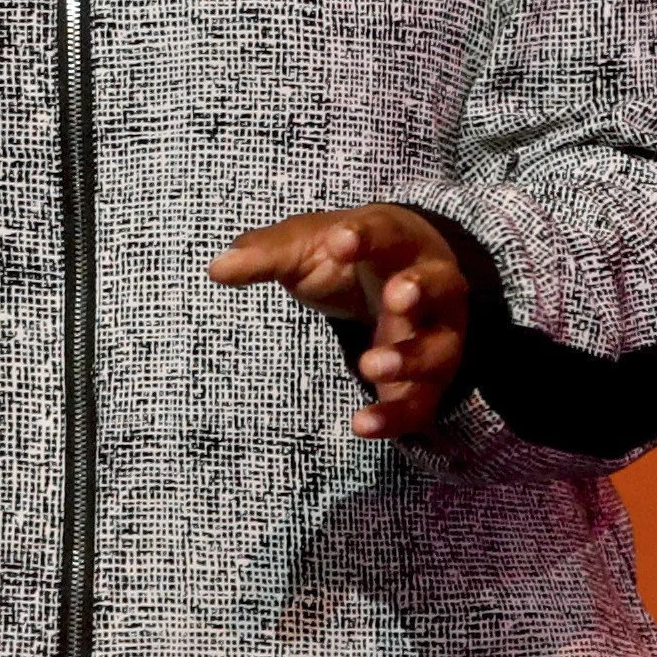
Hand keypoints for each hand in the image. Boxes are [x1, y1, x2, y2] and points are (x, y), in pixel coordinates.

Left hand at [206, 204, 473, 438]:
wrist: (396, 280)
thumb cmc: (347, 258)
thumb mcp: (307, 247)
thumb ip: (266, 255)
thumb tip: (216, 269)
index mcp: (398, 241)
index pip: (388, 231)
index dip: (367, 238)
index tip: (339, 242)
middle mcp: (432, 285)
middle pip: (439, 285)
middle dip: (420, 290)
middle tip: (397, 296)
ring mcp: (437, 334)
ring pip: (439, 349)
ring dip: (411, 358)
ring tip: (371, 366)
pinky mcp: (429, 380)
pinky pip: (421, 403)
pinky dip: (394, 417)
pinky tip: (362, 425)